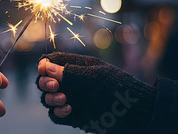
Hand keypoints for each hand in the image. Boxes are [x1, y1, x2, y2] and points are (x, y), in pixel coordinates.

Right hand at [36, 52, 156, 133]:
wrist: (133, 112)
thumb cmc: (117, 87)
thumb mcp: (94, 76)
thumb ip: (70, 72)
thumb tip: (46, 66)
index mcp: (76, 66)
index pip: (52, 61)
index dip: (44, 65)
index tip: (44, 69)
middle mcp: (71, 82)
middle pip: (45, 80)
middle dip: (45, 81)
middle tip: (55, 85)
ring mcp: (71, 98)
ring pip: (48, 98)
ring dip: (50, 97)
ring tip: (64, 98)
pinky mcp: (73, 115)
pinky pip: (55, 114)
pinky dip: (57, 112)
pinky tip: (68, 109)